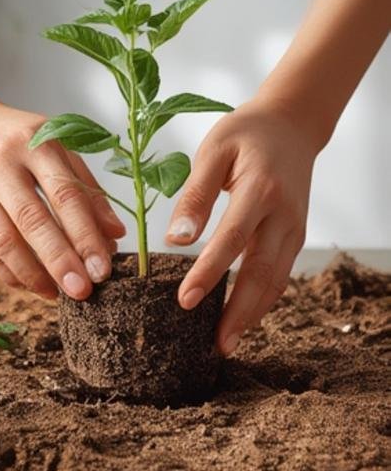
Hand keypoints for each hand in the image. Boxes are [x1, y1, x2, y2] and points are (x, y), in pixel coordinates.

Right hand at [0, 95, 125, 298]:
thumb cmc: (15, 138)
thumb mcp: (55, 147)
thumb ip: (86, 187)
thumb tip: (114, 234)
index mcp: (37, 143)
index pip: (66, 195)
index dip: (86, 235)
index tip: (102, 268)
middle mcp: (4, 165)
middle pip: (34, 221)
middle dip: (60, 261)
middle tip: (82, 291)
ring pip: (6, 241)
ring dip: (34, 274)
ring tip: (57, 294)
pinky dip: (12, 273)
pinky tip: (34, 285)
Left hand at [167, 99, 316, 353]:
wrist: (292, 125)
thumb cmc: (245, 135)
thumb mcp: (214, 151)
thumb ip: (194, 195)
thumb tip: (176, 238)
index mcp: (260, 190)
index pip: (232, 239)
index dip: (209, 273)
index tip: (185, 301)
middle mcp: (282, 215)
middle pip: (261, 271)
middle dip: (239, 312)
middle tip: (217, 344)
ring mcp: (293, 229)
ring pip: (275, 281)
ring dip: (252, 315)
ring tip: (227, 343)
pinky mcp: (295, 238)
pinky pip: (279, 276)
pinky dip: (262, 302)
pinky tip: (241, 321)